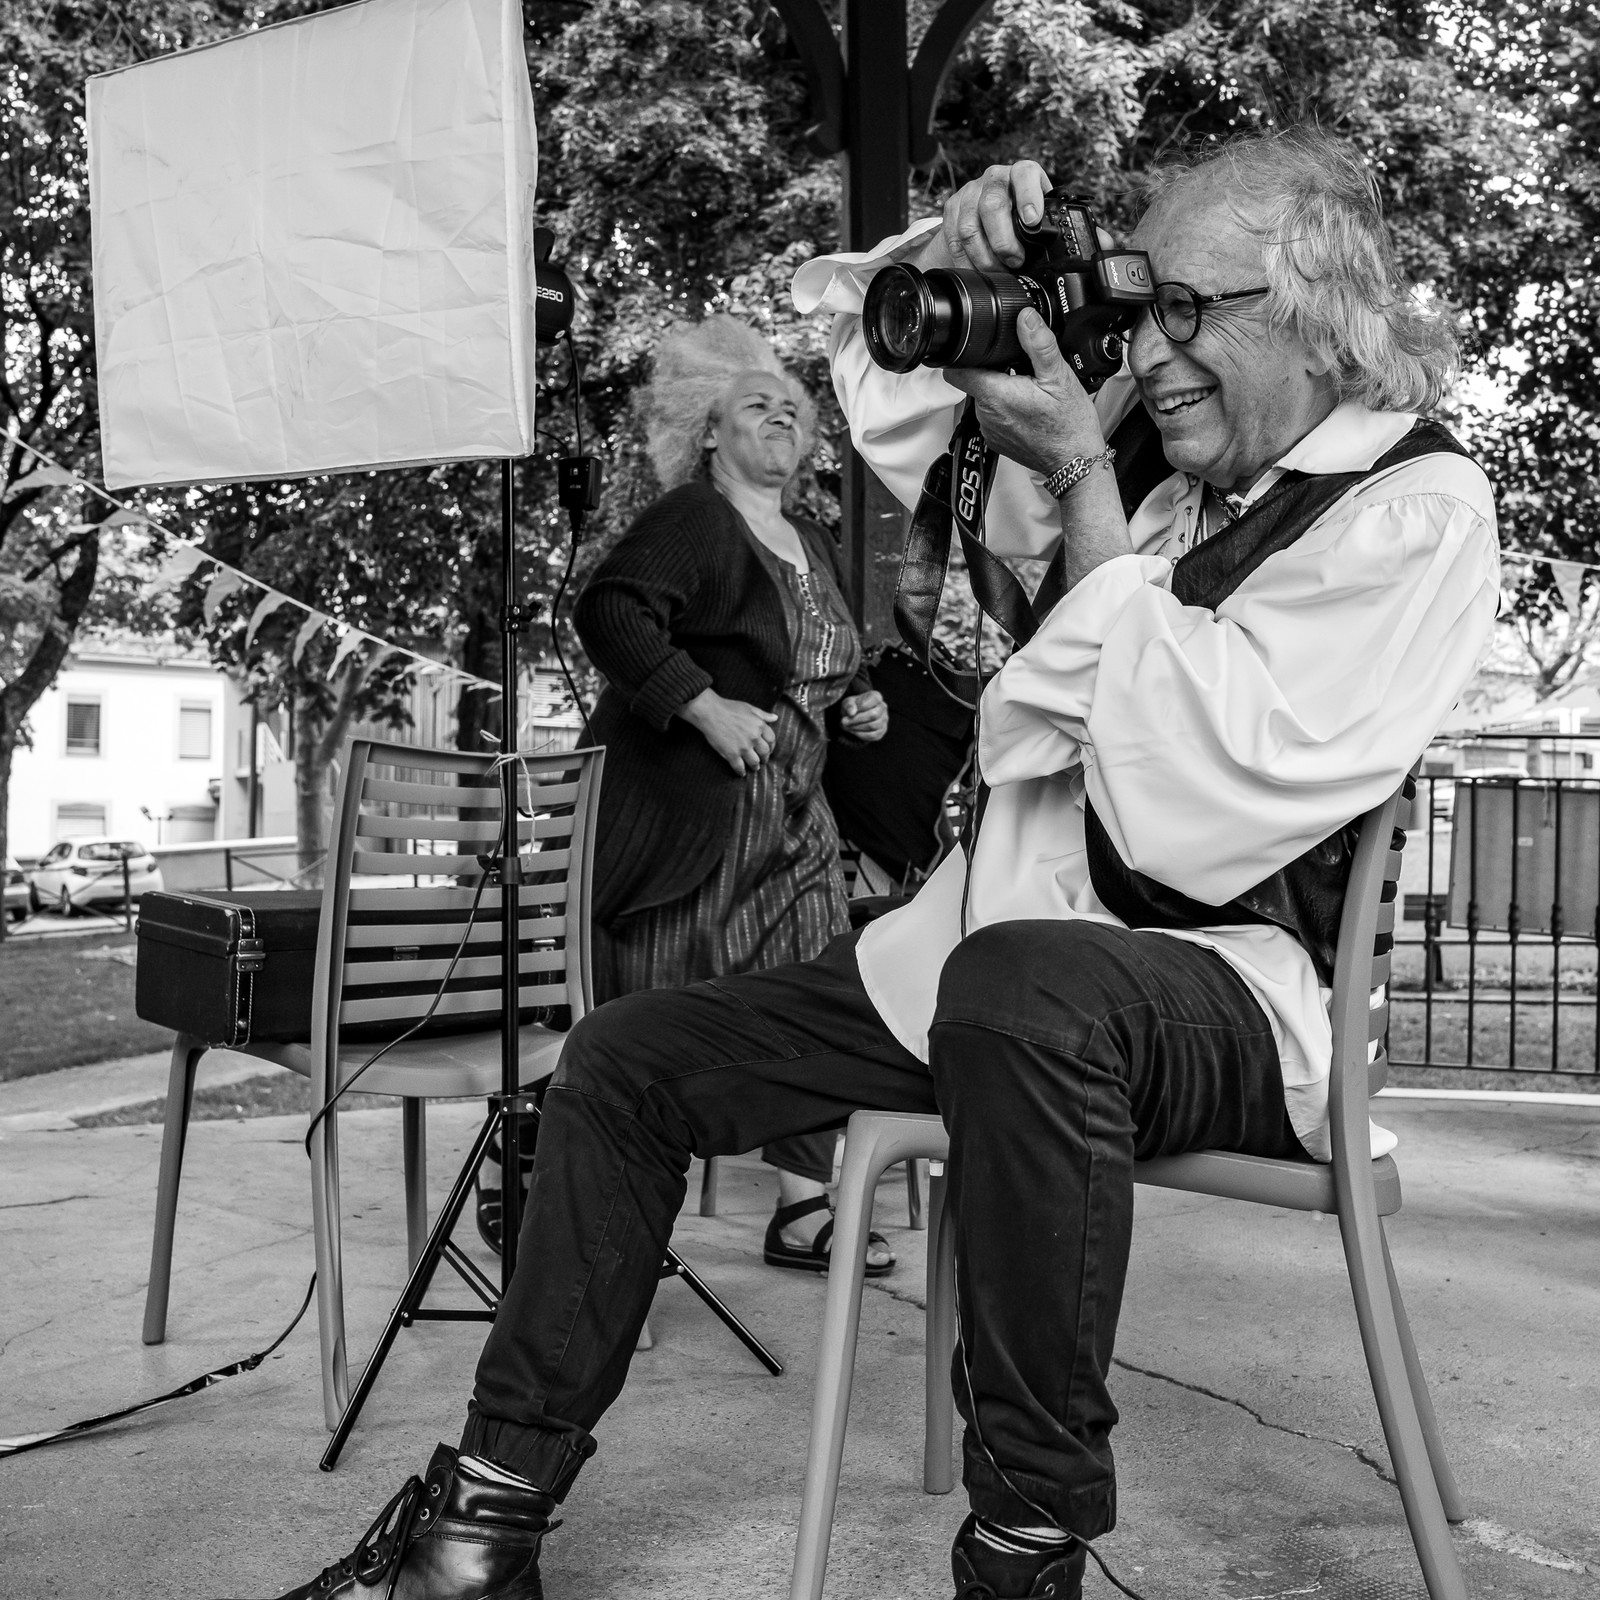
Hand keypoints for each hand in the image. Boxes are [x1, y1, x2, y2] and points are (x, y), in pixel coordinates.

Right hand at [677, 688, 777, 774]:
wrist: (710, 712)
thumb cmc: (729, 708)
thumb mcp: (749, 708)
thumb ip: (763, 715)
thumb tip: (775, 718)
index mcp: (759, 725)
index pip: (771, 740)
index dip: (772, 747)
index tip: (769, 750)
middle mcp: (754, 738)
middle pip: (765, 753)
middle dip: (765, 758)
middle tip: (763, 761)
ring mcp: (743, 747)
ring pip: (754, 762)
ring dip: (755, 766)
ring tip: (754, 768)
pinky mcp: (731, 754)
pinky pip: (739, 767)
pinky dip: (741, 772)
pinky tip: (741, 773)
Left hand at [838, 690, 887, 742]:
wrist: (854, 716)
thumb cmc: (852, 707)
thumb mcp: (847, 702)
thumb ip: (849, 705)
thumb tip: (852, 712)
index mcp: (876, 696)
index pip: (874, 700)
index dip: (861, 706)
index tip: (850, 711)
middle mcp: (883, 707)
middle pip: (873, 715)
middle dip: (856, 719)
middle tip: (844, 721)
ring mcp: (883, 720)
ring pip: (873, 726)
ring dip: (857, 727)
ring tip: (847, 726)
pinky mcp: (881, 731)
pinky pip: (872, 735)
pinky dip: (860, 734)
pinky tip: (853, 731)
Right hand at [912, 161, 1054, 272]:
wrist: (988, 208)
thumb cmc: (1019, 214)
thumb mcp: (1037, 213)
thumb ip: (1044, 224)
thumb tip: (1050, 252)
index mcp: (1021, 174)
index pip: (1024, 175)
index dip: (1028, 197)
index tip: (1032, 221)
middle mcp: (994, 178)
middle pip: (991, 205)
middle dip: (1003, 241)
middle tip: (1015, 261)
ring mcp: (970, 192)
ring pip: (969, 228)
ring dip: (984, 257)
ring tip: (998, 271)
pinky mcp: (952, 208)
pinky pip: (954, 240)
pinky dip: (966, 262)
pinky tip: (978, 271)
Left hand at [941, 309, 1105, 475]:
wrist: (1074, 462)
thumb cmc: (1069, 425)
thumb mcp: (1059, 377)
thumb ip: (1039, 344)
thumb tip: (1026, 318)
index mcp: (996, 395)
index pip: (956, 371)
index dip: (963, 355)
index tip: (977, 349)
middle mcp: (986, 415)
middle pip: (973, 382)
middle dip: (991, 370)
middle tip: (1018, 369)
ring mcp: (990, 430)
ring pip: (983, 398)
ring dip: (999, 389)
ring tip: (1026, 389)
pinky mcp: (996, 440)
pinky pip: (992, 416)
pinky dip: (1005, 408)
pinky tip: (1027, 407)